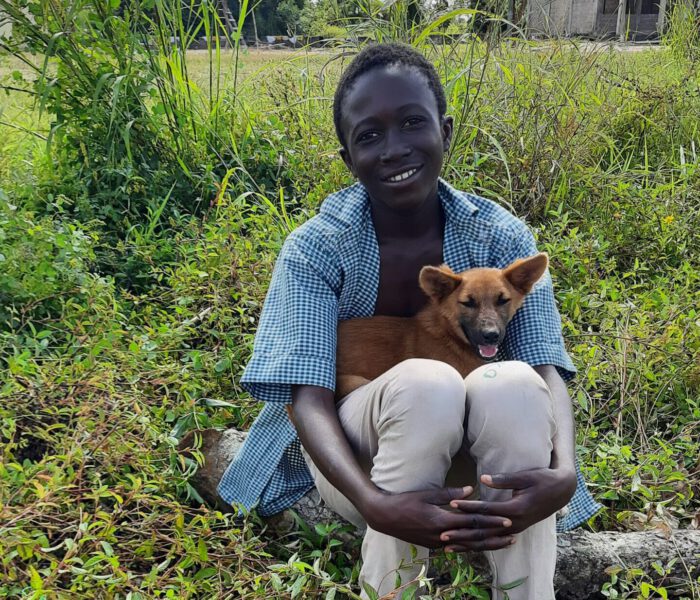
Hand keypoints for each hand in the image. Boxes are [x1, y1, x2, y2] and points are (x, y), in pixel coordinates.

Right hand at [363, 486, 514, 551]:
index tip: (507, 519)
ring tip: (503, 543)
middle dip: (494, 536)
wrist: (384, 517)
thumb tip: (471, 491)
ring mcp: (438, 543)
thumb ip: (450, 494)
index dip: (491, 522)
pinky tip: (480, 546)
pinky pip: (457, 548)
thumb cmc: (405, 501)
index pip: (472, 522)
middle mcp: (442, 536)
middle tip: (513, 534)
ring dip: (486, 545)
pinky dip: (471, 547)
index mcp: (442, 521)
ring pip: (467, 546)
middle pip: (474, 538)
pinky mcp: (433, 546)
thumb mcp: (427, 494)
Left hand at [441, 468, 576, 550]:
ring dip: (468, 543)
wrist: (561, 491)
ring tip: (449, 547)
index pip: (485, 510)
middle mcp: (515, 523)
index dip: (467, 507)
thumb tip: (482, 479)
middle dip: (462, 532)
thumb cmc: (542, 480)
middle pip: (484, 530)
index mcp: (515, 509)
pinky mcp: (516, 529)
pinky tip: (467, 546)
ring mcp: (516, 528)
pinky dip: (480, 543)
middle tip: (442, 535)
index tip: (450, 505)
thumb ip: (503, 480)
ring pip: (488, 539)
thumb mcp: (524, 477)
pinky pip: (495, 540)